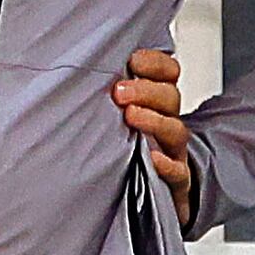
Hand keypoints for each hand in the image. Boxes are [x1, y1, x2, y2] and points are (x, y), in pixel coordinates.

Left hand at [113, 44, 196, 216]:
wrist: (143, 194)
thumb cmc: (122, 147)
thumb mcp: (114, 114)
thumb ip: (107, 92)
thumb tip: (75, 66)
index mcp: (156, 100)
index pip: (168, 71)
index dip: (154, 63)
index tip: (133, 60)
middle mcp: (167, 121)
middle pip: (170, 97)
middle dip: (146, 90)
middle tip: (119, 91)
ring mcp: (173, 151)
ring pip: (176, 130)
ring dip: (154, 120)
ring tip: (130, 117)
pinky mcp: (175, 181)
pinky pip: (179, 173)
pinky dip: (167, 165)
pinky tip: (153, 159)